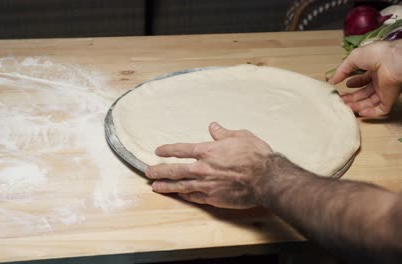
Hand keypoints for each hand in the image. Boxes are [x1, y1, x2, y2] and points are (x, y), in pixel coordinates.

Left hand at [145, 122, 271, 208]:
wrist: (267, 179)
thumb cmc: (256, 156)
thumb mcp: (240, 136)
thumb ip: (223, 133)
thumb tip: (213, 126)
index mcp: (208, 151)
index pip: (181, 149)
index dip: (168, 150)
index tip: (158, 151)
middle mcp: (203, 168)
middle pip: (175, 170)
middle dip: (159, 171)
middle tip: (148, 172)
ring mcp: (207, 185)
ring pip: (181, 186)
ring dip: (166, 186)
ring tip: (155, 187)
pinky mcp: (214, 198)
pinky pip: (195, 198)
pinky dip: (185, 196)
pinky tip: (179, 196)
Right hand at [329, 40, 401, 116]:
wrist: (392, 61)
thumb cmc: (375, 54)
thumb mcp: (353, 58)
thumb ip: (341, 70)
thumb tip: (331, 81)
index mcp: (374, 69)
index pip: (363, 80)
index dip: (353, 83)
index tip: (342, 86)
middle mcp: (380, 80)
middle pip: (364, 93)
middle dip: (351, 97)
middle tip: (340, 100)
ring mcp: (385, 90)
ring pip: (369, 102)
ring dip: (357, 105)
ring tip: (345, 106)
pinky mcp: (389, 99)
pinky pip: (381, 109)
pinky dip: (370, 113)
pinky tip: (360, 113)